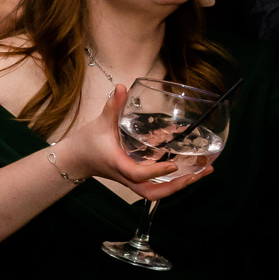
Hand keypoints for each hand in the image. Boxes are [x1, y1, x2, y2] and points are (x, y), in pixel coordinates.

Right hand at [55, 84, 205, 198]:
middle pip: (154, 192)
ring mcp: (131, 180)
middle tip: (198, 174)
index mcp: (118, 164)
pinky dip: (173, 181)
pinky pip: (156, 186)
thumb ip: (113, 106)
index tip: (173, 164)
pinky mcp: (135, 179)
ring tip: (202, 172)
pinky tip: (189, 170)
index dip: (156, 170)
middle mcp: (127, 176)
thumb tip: (122, 87)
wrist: (76, 158)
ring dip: (180, 185)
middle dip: (176, 186)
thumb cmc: (87, 142)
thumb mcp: (100, 123)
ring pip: (157, 192)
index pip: (138, 174)